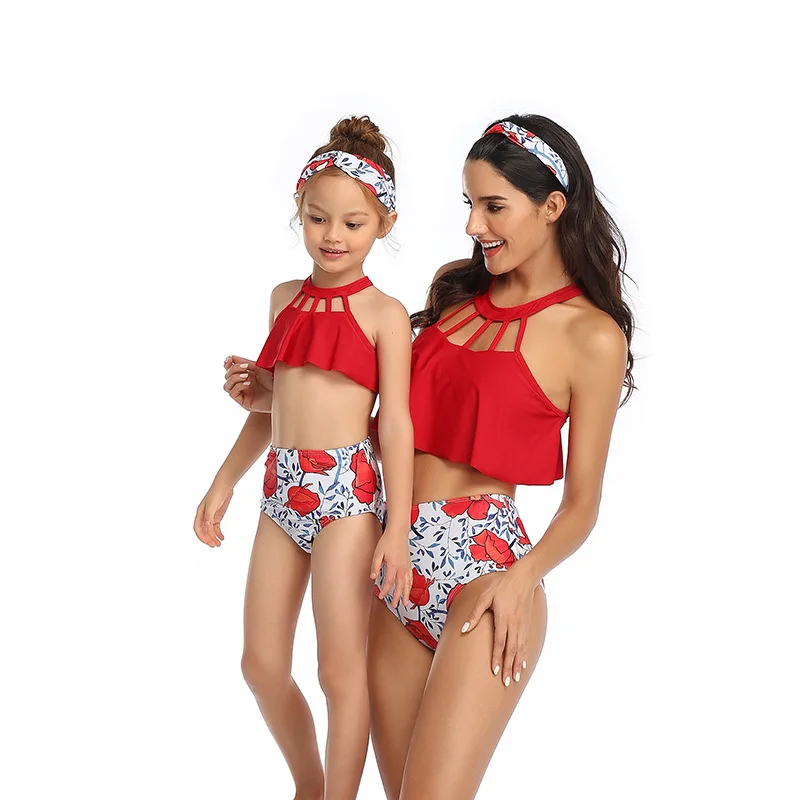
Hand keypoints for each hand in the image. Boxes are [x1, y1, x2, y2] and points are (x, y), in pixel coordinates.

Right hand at [193, 482, 233, 546]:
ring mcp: (211, 516)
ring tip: (219, 544)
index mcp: (200, 513)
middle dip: (209, 539)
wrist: (225, 486)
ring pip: (211, 530)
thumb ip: (209, 517)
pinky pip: (216, 527)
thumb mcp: (212, 506)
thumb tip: (206, 527)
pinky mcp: (217, 515)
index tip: (208, 542)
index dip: (202, 536)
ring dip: (214, 537)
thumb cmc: (216, 493)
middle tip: (214, 546)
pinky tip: (222, 537)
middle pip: (204, 530)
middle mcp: (204, 516)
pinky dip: (219, 533)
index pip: (198, 528)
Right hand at [223, 355, 272, 412]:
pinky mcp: (244, 402)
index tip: (230, 359)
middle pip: (227, 375)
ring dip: (234, 378)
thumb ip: (247, 363)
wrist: (284, 392)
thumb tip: (232, 357)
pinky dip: (238, 386)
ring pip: (227, 385)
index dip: (227, 363)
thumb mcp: (261, 368)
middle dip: (234, 369)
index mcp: (246, 373)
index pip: (230, 368)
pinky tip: (247, 383)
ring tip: (246, 376)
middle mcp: (242, 383)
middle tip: (246, 367)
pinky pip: (233, 393)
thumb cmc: (276, 380)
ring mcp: (243, 393)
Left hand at [370, 528, 411, 608]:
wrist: (398, 532)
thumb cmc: (387, 541)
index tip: (380, 596)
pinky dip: (410, 585)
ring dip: (406, 594)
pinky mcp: (409, 564)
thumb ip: (375, 566)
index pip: (389, 582)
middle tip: (394, 605)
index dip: (385, 591)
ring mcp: (407, 566)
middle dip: (397, 597)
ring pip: (408, 583)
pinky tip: (408, 589)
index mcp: (394, 565)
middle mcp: (402, 567)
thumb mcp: (378, 553)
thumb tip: (373, 577)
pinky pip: (411, 578)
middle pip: (401, 586)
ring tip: (405, 603)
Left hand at [460, 566, 535, 686]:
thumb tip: (464, 628)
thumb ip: (475, 613)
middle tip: (506, 683)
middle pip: (511, 650)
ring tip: (515, 679)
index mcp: (503, 618)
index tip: (494, 671)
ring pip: (520, 649)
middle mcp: (514, 624)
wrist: (523, 579)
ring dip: (517, 665)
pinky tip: (523, 664)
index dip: (497, 657)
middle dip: (508, 667)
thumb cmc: (501, 586)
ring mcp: (522, 625)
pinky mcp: (526, 624)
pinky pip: (526, 644)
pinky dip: (524, 655)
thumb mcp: (485, 596)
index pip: (500, 642)